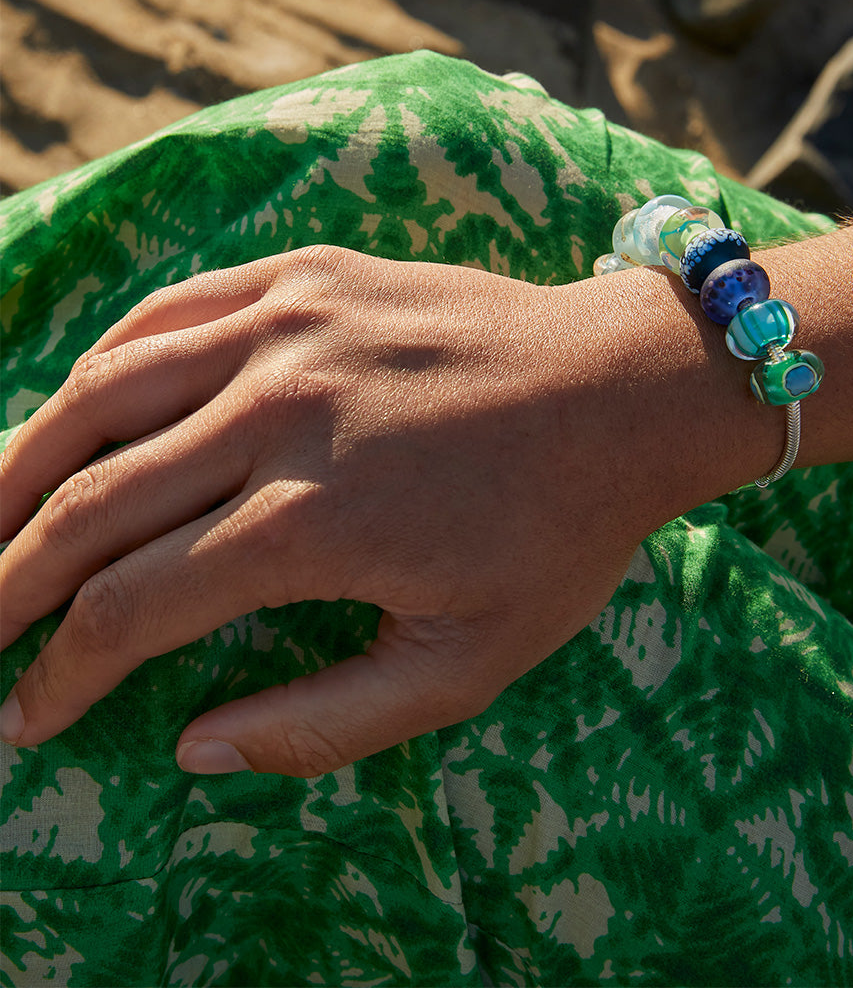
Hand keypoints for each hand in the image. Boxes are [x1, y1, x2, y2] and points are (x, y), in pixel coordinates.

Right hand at [1, 246, 694, 775]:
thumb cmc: (560, 529)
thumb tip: (195, 745)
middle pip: (90, 505)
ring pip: (101, 395)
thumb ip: (326, 721)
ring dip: (18, 465)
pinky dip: (101, 369)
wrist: (624, 390)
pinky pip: (165, 315)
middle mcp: (277, 413)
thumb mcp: (470, 661)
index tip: (28, 717)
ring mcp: (286, 327)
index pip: (130, 608)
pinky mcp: (305, 275)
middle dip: (7, 579)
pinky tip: (73, 412)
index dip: (62, 673)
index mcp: (312, 522)